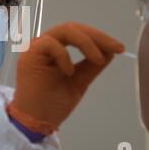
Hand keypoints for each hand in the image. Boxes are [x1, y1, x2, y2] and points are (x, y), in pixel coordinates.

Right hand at [7, 22, 124, 134]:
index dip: (99, 38)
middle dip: (97, 37)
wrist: (35, 121)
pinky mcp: (30, 54)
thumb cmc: (52, 104)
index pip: (77, 34)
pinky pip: (50, 44)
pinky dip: (64, 55)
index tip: (118, 48)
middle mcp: (44, 45)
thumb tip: (109, 51)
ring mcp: (36, 48)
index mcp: (54, 49)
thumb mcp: (79, 81)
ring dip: (86, 42)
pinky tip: (69, 72)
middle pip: (72, 28)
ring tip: (97, 59)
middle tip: (115, 48)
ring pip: (64, 31)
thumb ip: (91, 65)